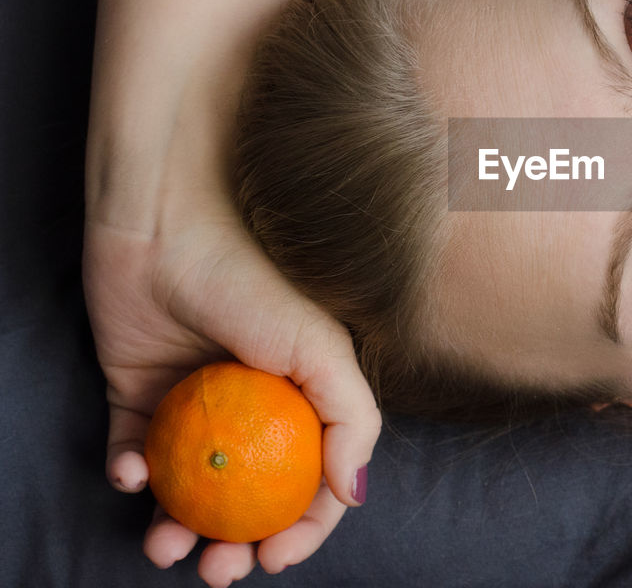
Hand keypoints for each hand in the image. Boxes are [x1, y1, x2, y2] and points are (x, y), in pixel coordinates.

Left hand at [83, 185, 380, 586]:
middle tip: (219, 570)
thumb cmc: (253, 280)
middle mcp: (252, 407)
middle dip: (235, 545)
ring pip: (190, 489)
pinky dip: (129, 475)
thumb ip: (351, 421)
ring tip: (166, 545)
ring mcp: (196, 404)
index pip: (312, 479)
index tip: (274, 558)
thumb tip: (354, 496)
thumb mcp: (321, 349)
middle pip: (249, 495)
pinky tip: (130, 474)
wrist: (164, 225)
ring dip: (179, 528)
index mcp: (302, 398)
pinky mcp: (137, 395)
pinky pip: (133, 453)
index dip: (302, 528)